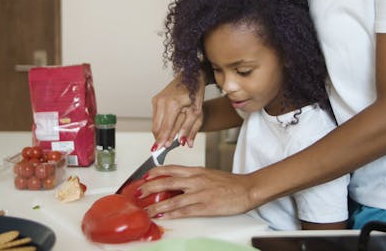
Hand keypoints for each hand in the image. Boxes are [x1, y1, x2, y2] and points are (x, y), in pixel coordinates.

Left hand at [138, 165, 257, 218]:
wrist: (247, 188)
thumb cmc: (230, 182)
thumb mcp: (208, 173)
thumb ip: (193, 177)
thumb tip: (177, 181)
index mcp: (196, 171)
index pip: (170, 168)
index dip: (155, 172)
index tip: (144, 176)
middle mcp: (195, 180)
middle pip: (166, 182)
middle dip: (149, 188)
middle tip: (138, 193)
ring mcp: (200, 193)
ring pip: (172, 199)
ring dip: (156, 205)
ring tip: (145, 210)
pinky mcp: (206, 206)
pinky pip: (185, 211)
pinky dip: (172, 214)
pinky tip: (163, 216)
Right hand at [151, 74, 205, 148]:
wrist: (191, 75)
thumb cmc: (195, 92)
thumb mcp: (197, 112)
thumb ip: (190, 129)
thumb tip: (186, 143)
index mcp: (172, 104)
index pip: (165, 127)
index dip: (162, 140)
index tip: (159, 150)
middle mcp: (161, 101)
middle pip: (156, 127)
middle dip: (160, 139)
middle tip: (165, 148)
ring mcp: (157, 100)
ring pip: (155, 123)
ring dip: (161, 132)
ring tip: (170, 138)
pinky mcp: (155, 100)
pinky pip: (156, 117)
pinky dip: (161, 125)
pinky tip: (169, 127)